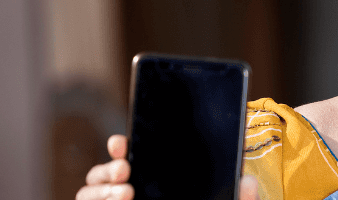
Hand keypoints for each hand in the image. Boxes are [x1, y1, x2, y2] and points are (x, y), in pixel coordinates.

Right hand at [76, 135, 261, 199]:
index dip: (122, 148)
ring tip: (125, 192)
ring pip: (89, 193)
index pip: (134, 159)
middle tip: (125, 169)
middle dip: (108, 167)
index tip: (123, 142)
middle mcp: (132, 196)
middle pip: (105, 175)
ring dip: (100, 188)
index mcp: (156, 186)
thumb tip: (248, 180)